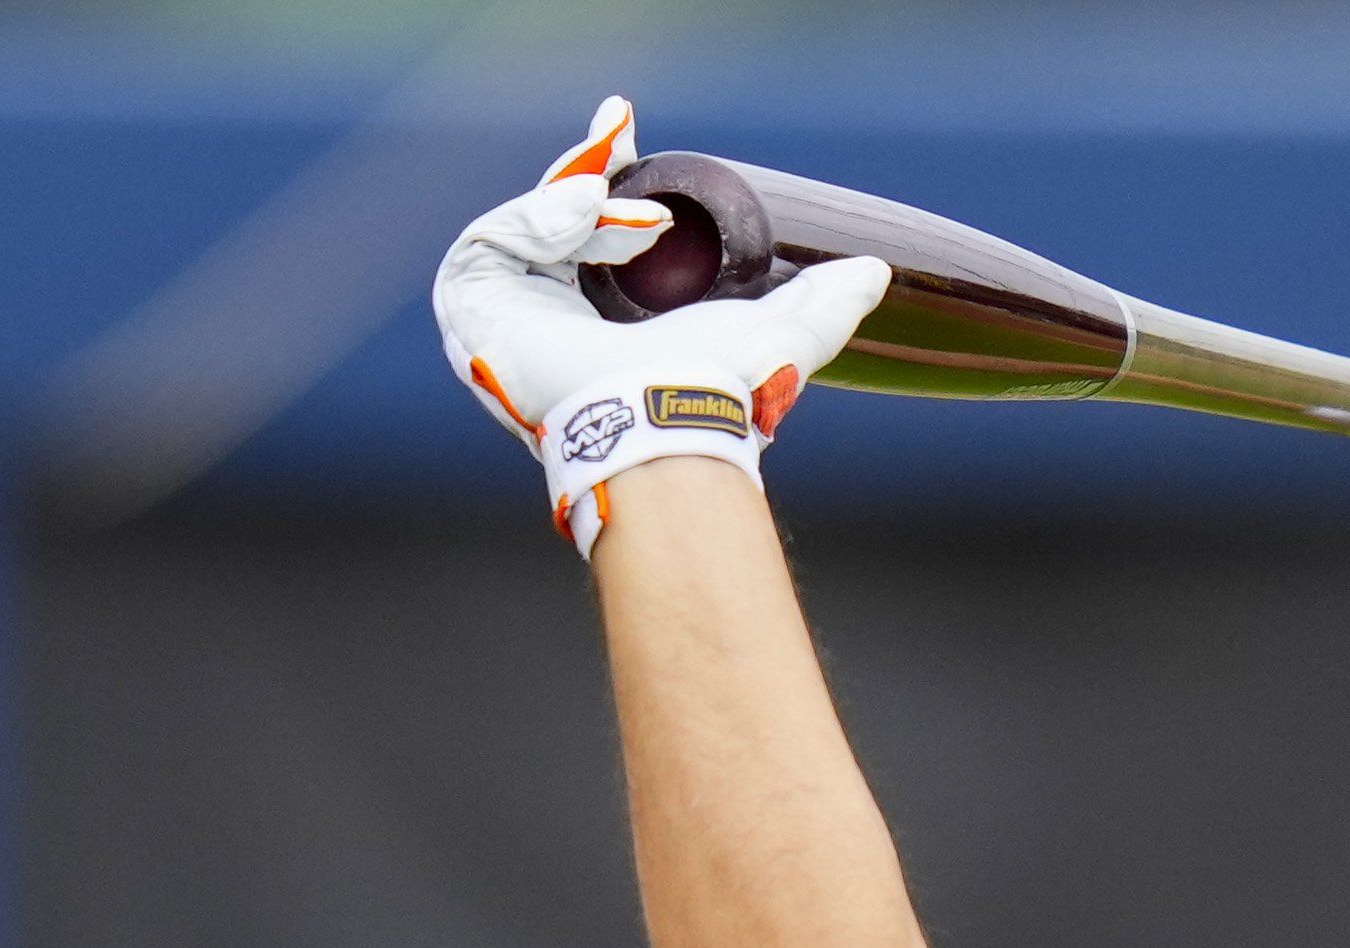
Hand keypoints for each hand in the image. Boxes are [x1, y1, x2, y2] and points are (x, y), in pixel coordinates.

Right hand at [429, 96, 892, 552]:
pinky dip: (543, 217)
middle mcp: (543, 321)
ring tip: (638, 217)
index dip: (602, 172)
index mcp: (599, 321)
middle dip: (586, 166)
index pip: (584, 228)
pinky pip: (494, 236)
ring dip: (577, 202)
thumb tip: (875, 273)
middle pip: (546, 215)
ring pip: (521, 222)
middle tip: (621, 129)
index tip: (626, 125)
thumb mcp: (780, 332)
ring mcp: (499, 320)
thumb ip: (824, 304)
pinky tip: (594, 216)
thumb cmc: (715, 392)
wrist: (671, 420)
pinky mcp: (473, 312)